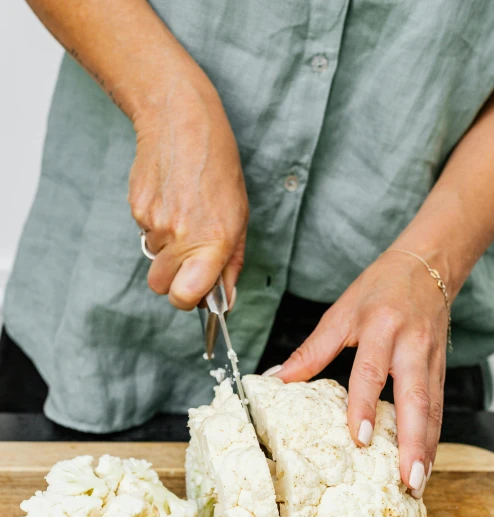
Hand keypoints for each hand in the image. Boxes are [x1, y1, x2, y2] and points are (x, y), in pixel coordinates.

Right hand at [128, 76, 247, 308]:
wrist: (181, 122)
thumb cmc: (217, 167)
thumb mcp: (239, 217)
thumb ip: (231, 263)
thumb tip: (225, 297)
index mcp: (212, 242)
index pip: (184, 296)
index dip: (186, 300)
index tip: (193, 293)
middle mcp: (181, 236)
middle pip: (160, 285)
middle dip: (172, 277)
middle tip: (188, 254)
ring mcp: (154, 223)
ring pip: (153, 257)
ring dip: (166, 247)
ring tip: (183, 213)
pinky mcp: (136, 208)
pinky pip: (144, 232)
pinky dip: (156, 223)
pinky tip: (170, 198)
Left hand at [274, 251, 450, 495]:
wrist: (426, 266)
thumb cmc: (380, 288)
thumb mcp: (341, 312)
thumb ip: (311, 350)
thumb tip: (277, 379)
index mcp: (381, 328)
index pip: (371, 371)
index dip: (365, 405)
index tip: (361, 439)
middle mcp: (411, 346)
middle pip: (416, 398)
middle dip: (413, 442)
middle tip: (408, 479)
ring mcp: (431, 359)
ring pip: (433, 409)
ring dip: (427, 449)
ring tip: (417, 483)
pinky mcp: (442, 369)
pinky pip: (439, 408)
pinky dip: (433, 438)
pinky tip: (425, 463)